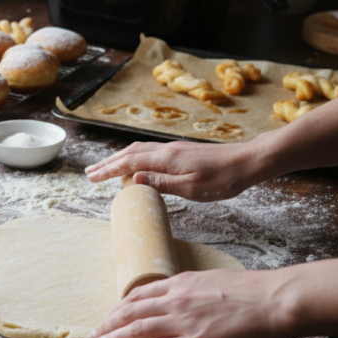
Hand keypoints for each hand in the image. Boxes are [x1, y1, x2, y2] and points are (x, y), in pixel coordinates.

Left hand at [83, 268, 293, 337]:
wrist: (276, 300)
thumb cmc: (255, 293)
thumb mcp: (214, 282)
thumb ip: (194, 293)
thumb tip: (185, 303)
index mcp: (181, 284)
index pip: (139, 296)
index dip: (119, 308)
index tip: (109, 317)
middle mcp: (175, 301)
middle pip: (129, 312)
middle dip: (106, 325)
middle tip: (90, 335)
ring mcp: (182, 322)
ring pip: (134, 331)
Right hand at [85, 141, 264, 200]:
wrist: (248, 161)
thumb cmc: (224, 179)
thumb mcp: (192, 188)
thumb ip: (162, 183)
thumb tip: (134, 179)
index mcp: (167, 159)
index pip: (129, 163)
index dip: (108, 170)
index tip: (92, 178)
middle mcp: (167, 150)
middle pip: (129, 154)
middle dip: (108, 163)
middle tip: (89, 173)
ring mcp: (174, 149)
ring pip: (138, 151)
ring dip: (119, 159)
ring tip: (106, 168)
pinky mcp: (181, 152)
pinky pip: (149, 152)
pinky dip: (133, 157)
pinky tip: (135, 164)